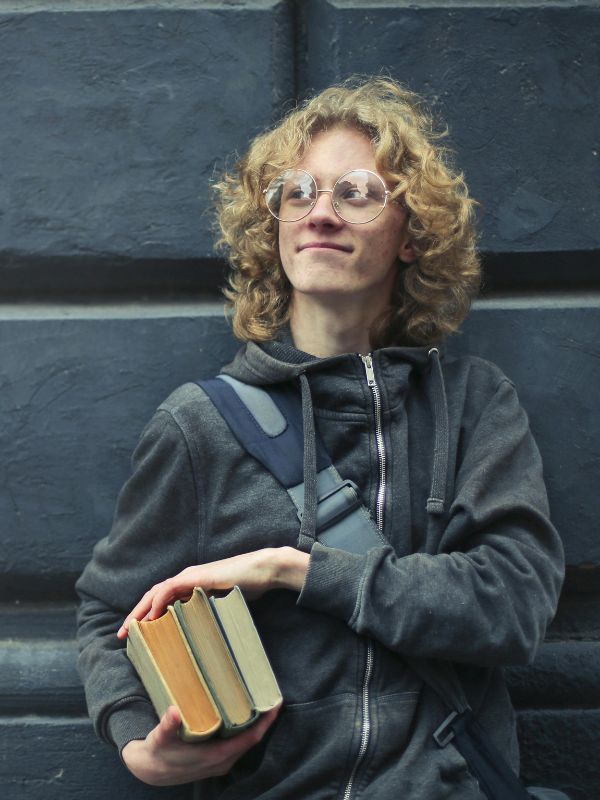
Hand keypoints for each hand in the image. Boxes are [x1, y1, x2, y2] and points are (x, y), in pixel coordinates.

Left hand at [117, 546, 308, 638]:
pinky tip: (153, 615)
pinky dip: (159, 601)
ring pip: (157, 592)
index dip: (146, 615)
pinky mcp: (197, 577)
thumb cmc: (246, 588)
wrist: (261, 571)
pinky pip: (171, 588)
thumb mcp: (221, 605)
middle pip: (153, 596)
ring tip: (132, 628)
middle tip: (123, 635)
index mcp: (190, 586)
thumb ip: (207, 613)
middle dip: (136, 615)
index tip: (136, 634)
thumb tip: (199, 636)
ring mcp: (191, 577)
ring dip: (142, 610)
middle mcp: (186, 579)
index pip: (161, 600)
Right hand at [122, 705, 279, 785]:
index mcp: (215, 756)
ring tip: (261, 701)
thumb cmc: (159, 752)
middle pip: (252, 739)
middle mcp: (222, 762)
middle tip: (270, 695)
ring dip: (255, 724)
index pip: (249, 739)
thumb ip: (168, 726)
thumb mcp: (160, 738)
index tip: (275, 704)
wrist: (151, 771)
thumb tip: (173, 712)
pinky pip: (238, 744)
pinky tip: (245, 714)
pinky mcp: (216, 760)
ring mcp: (221, 762)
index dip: (264, 723)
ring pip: (245, 742)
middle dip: (263, 720)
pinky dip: (245, 729)